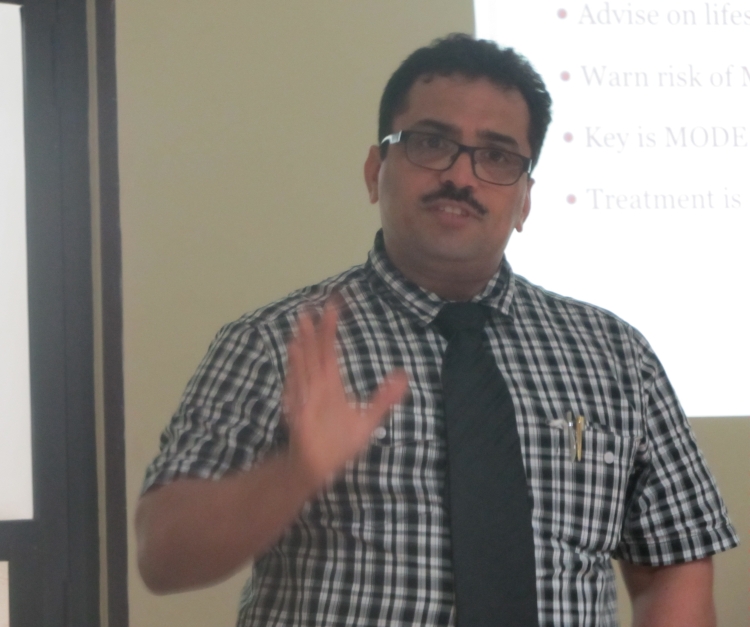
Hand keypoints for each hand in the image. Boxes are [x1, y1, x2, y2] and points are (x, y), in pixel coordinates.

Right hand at [283, 300, 408, 490]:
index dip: (331, 329)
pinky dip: (295, 368)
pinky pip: (298, 386)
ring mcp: (307, 396)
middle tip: (317, 304)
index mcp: (331, 384)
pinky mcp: (301, 411)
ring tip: (303, 320)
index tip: (333, 306)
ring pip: (305, 364)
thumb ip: (385, 399)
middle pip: (318, 352)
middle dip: (318, 330)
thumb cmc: (339, 444)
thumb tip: (404, 376)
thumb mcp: (368, 420)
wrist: (318, 468)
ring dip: (304, 343)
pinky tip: (294, 350)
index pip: (330, 351)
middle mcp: (317, 385)